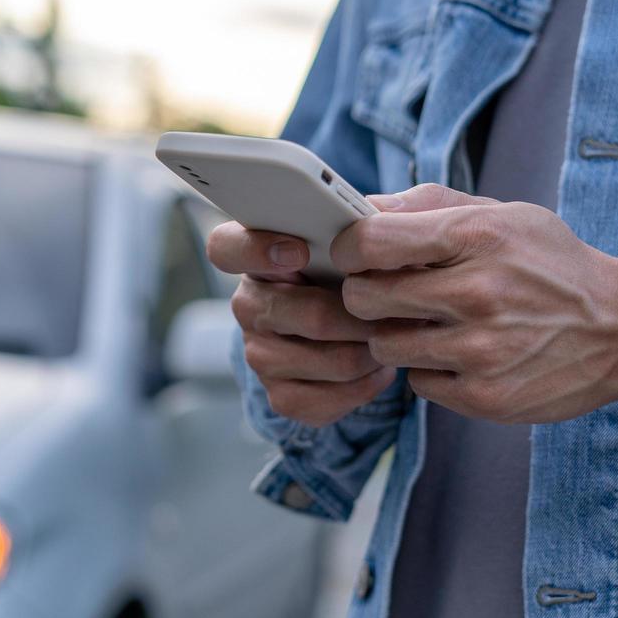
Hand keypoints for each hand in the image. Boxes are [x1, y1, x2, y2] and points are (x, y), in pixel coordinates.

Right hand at [207, 222, 395, 426]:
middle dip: (352, 313)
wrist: (360, 329)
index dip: (256, 250)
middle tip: (391, 306)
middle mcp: (249, 305)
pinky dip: (362, 387)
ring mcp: (260, 354)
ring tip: (390, 337)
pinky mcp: (280, 395)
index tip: (300, 252)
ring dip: (366, 352)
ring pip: (319, 360)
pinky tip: (377, 369)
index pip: (226, 248)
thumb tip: (379, 217)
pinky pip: (322, 400)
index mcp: (258, 255)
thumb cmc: (358, 271)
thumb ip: (367, 217)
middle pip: (292, 313)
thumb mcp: (364, 237)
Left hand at [331, 184, 617, 424]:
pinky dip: (429, 369)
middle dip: (365, 294)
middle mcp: (476, 295)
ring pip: (384, 346)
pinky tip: (460, 354)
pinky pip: (418, 382)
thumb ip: (428, 207)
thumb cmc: (551, 263)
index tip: (355, 253)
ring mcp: (480, 352)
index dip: (349, 248)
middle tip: (387, 292)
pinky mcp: (485, 396)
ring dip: (396, 335)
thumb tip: (361, 209)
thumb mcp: (502, 214)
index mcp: (477, 238)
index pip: (371, 242)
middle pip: (363, 299)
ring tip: (428, 323)